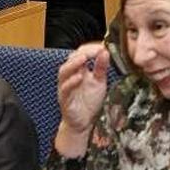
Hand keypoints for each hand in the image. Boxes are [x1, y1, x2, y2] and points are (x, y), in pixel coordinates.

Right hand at [54, 43, 109, 157]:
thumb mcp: (99, 81)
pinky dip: (71, 82)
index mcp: (79, 70)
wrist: (84, 123)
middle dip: (82, 53)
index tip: (103, 46)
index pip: (80, 53)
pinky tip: (79, 77)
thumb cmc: (90, 101)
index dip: (90, 48)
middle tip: (95, 50)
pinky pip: (65, 89)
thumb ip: (101, 67)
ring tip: (84, 59)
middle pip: (71, 59)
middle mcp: (70, 77)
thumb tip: (105, 51)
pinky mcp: (65, 99)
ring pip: (63, 72)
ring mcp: (66, 88)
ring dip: (73, 64)